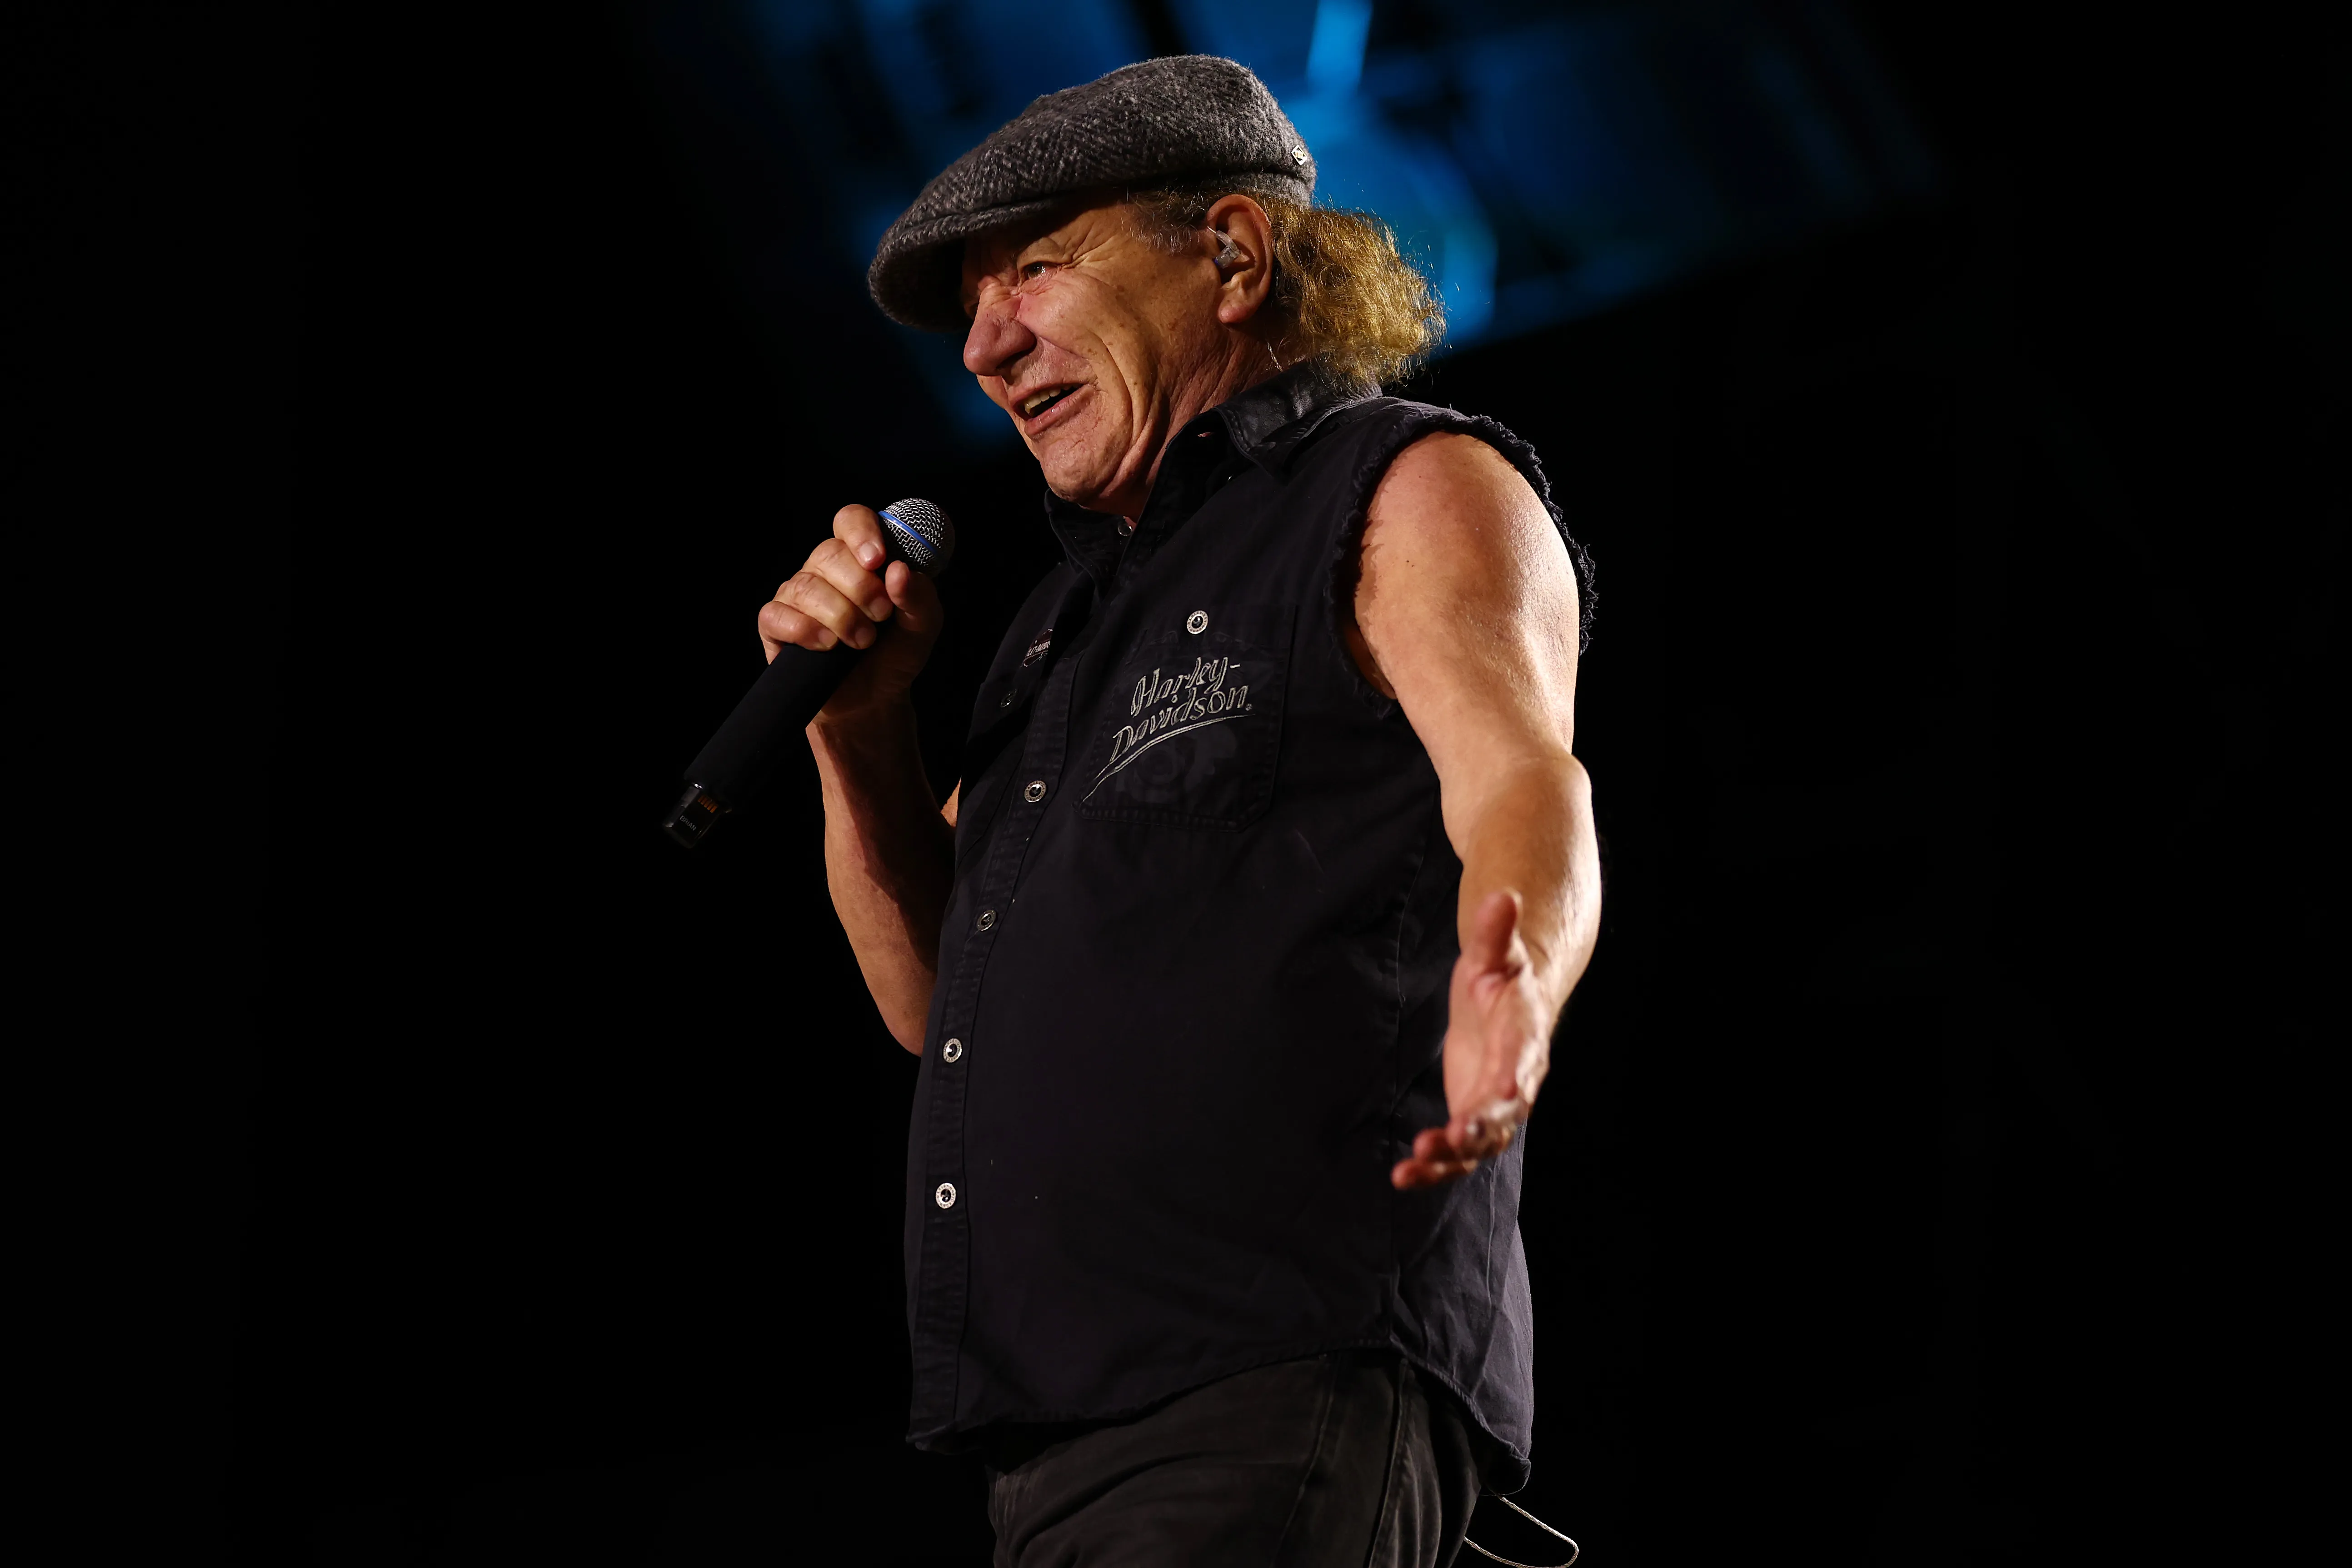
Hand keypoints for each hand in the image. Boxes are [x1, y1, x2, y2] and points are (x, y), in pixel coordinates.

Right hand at [757, 505, 945, 718]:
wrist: (872, 700)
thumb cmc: (894, 654)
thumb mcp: (922, 627)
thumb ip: (919, 597)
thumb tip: (900, 571)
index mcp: (859, 557)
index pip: (850, 521)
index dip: (862, 533)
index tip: (878, 560)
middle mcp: (824, 569)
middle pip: (829, 554)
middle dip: (860, 587)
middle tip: (880, 615)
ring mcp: (797, 595)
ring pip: (807, 587)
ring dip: (841, 616)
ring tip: (862, 640)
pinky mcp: (776, 624)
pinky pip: (779, 615)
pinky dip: (806, 630)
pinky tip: (828, 645)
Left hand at [1392, 890, 1549, 1189]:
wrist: (1508, 999)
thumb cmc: (1503, 973)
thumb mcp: (1496, 951)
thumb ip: (1497, 932)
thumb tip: (1504, 895)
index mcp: (1525, 1038)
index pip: (1524, 1059)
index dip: (1516, 1076)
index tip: (1506, 1090)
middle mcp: (1515, 1079)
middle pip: (1503, 1112)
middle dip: (1480, 1127)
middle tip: (1454, 1138)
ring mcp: (1493, 1104)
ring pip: (1478, 1143)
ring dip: (1449, 1157)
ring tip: (1413, 1165)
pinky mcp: (1471, 1117)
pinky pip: (1456, 1150)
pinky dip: (1432, 1166)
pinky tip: (1402, 1176)